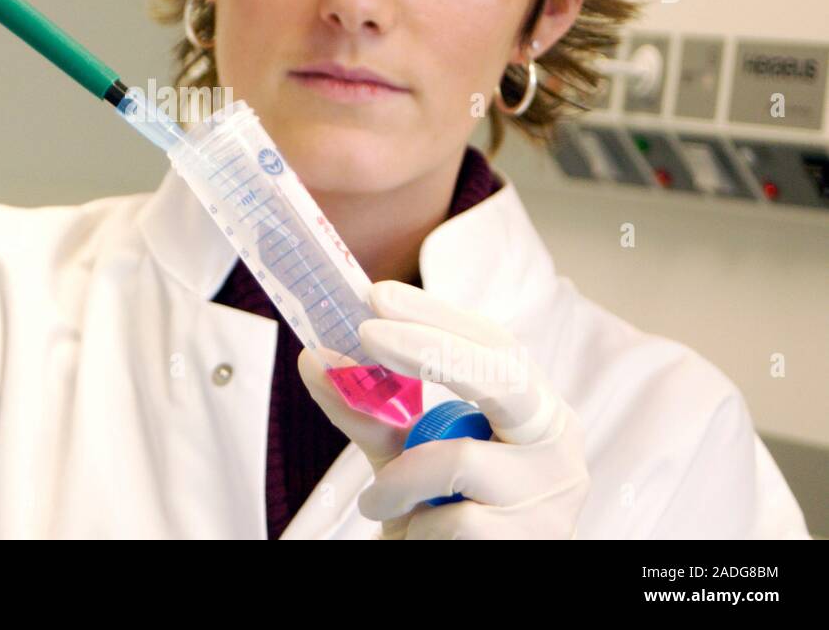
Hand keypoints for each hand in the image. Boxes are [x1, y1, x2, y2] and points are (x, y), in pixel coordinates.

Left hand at [299, 279, 589, 537]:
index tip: (379, 296)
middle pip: (501, 376)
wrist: (466, 576)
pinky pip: (452, 520)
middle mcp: (557, 443)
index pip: (497, 344)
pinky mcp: (530, 541)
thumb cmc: (448, 511)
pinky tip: (416, 535)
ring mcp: (550, 494)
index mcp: (535, 411)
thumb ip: (371, 412)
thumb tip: (315, 359)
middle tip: (367, 335)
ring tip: (379, 502)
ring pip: (456, 461)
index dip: (439, 315)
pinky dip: (416, 527)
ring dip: (398, 482)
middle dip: (428, 348)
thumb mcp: (409, 455)